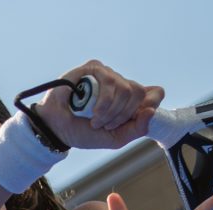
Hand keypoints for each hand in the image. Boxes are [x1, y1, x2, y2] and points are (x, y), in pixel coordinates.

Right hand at [37, 60, 163, 149]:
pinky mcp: (93, 68)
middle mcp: (120, 84)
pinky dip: (104, 103)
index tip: (141, 114)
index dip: (154, 101)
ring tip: (95, 120)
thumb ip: (137, 129)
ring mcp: (107, 75)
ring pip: (126, 89)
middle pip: (139, 92)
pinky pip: (110, 82)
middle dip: (124, 115)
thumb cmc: (84, 133)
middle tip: (106, 125)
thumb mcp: (116, 138)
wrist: (57, 129)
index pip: (155, 92)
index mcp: (129, 100)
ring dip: (111, 112)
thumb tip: (151, 110)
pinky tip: (93, 112)